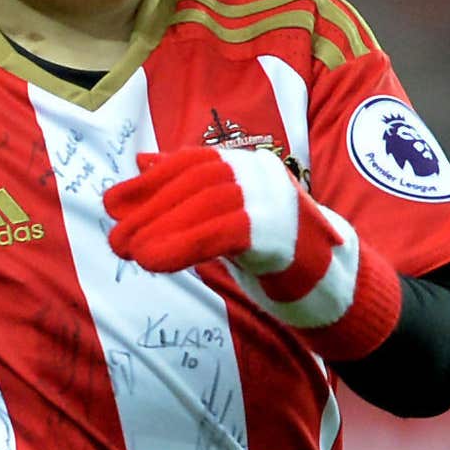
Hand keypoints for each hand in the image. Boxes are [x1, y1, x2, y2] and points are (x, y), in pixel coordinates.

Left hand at [108, 144, 399, 352]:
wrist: (336, 287)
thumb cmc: (276, 253)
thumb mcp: (227, 217)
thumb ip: (190, 192)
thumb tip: (143, 162)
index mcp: (251, 165)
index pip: (193, 163)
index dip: (149, 182)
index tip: (112, 204)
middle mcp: (265, 173)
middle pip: (198, 182)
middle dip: (151, 208)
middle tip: (116, 239)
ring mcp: (278, 200)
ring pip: (209, 205)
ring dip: (161, 229)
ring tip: (130, 254)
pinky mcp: (282, 233)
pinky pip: (224, 233)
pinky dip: (183, 245)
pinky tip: (156, 263)